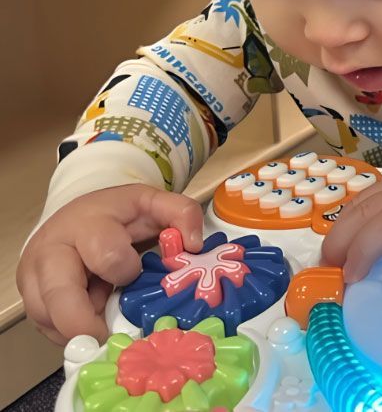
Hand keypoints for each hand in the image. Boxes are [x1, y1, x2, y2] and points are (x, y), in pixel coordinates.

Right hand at [17, 184, 202, 345]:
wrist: (79, 214)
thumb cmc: (117, 214)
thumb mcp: (150, 203)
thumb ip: (181, 213)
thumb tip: (194, 244)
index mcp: (88, 223)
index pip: (107, 255)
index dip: (126, 270)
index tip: (135, 273)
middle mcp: (52, 249)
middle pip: (60, 297)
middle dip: (87, 322)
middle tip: (112, 335)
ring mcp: (34, 275)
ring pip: (48, 319)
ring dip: (79, 328)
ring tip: (102, 316)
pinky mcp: (29, 296)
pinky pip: (46, 328)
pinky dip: (70, 331)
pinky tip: (90, 316)